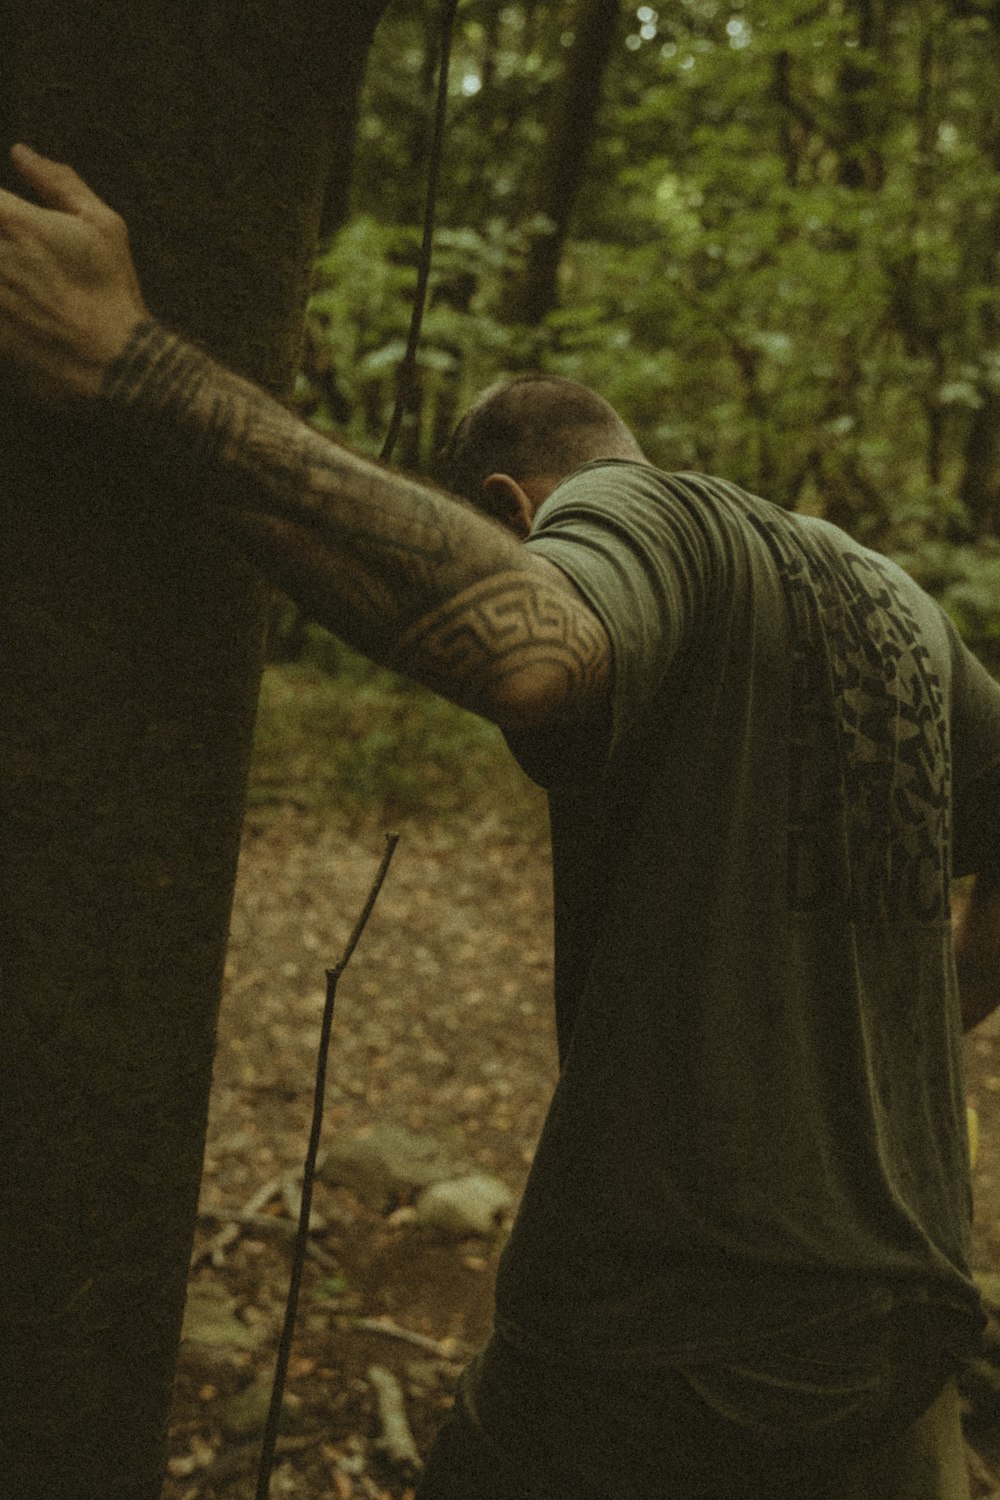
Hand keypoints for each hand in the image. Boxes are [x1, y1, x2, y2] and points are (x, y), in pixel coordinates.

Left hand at [0, 145, 148, 407]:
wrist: (117, 366)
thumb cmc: (113, 292)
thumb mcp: (103, 227)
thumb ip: (58, 183)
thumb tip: (21, 154)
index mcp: (14, 221)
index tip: (8, 220)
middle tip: (20, 257)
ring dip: (1, 272)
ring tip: (17, 280)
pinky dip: (2, 304)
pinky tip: (15, 304)